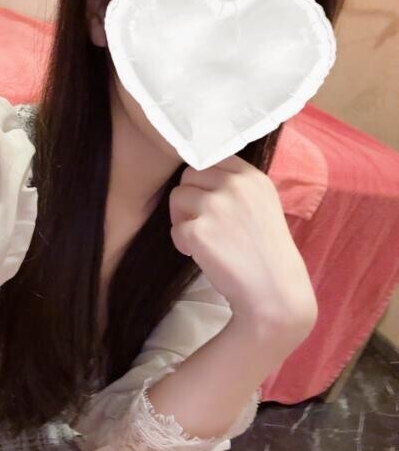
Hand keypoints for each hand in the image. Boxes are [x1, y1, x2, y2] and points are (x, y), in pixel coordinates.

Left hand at [169, 155, 317, 334]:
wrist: (274, 292)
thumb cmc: (266, 253)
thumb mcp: (261, 205)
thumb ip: (236, 187)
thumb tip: (200, 175)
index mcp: (253, 177)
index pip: (212, 158)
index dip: (203, 181)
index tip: (207, 199)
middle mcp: (235, 186)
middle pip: (189, 174)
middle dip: (189, 197)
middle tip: (200, 221)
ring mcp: (216, 207)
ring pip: (177, 197)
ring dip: (183, 219)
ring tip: (202, 239)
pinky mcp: (199, 231)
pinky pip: (175, 229)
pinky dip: (183, 244)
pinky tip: (202, 255)